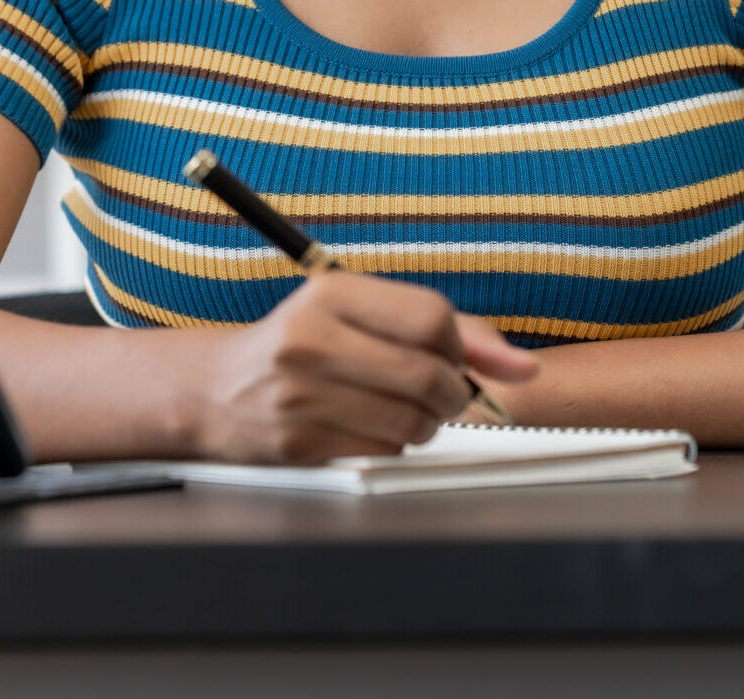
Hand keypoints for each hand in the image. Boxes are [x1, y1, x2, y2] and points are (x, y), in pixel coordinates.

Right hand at [181, 271, 539, 463]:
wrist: (218, 390)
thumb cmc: (303, 343)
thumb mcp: (361, 314)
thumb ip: (450, 331)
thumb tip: (524, 368)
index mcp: (329, 293)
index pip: (430, 317)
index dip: (456, 345)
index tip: (448, 355)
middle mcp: (311, 338)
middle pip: (428, 374)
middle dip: (451, 392)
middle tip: (438, 391)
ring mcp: (302, 394)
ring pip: (413, 421)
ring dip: (425, 423)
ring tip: (400, 407)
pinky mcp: (300, 443)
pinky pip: (384, 451)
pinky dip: (392, 444)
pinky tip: (367, 426)